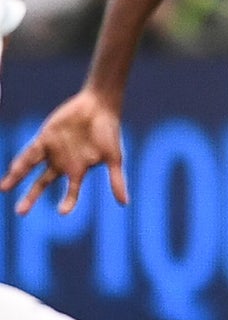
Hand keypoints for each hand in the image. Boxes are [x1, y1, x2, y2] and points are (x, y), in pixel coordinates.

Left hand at [2, 90, 127, 215]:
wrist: (99, 106)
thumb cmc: (109, 131)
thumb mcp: (114, 158)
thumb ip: (116, 180)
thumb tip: (124, 203)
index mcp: (78, 170)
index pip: (71, 192)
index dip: (68, 202)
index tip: (62, 212)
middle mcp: (61, 162)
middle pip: (42, 183)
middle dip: (31, 197)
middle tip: (20, 212)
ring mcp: (51, 151)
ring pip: (29, 168)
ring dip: (16, 177)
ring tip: (4, 188)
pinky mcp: (44, 138)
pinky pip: (30, 152)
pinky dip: (22, 161)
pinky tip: (15, 169)